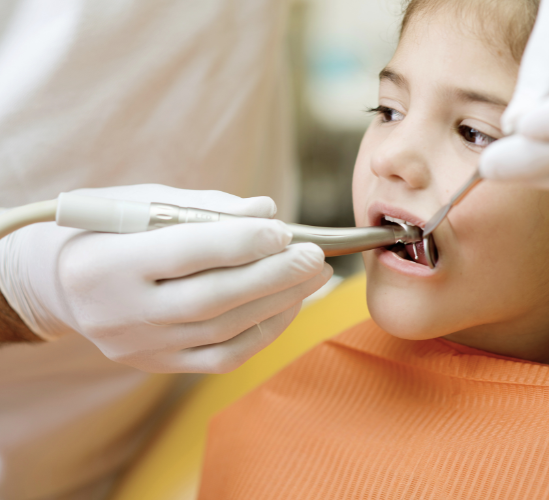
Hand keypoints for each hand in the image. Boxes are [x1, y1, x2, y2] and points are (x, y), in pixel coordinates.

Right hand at [0, 184, 331, 372]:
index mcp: (106, 262)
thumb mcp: (141, 204)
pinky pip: (223, 358)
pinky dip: (264, 332)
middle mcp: (120, 312)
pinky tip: (288, 304)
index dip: (240, 242)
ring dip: (278, 302)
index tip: (283, 231)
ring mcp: (140, 346)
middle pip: (211, 299)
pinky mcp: (159, 365)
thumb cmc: (108, 232)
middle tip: (314, 257)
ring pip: (223, 331)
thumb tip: (267, 211)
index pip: (185, 252)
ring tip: (313, 276)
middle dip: (272, 276)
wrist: (62, 286)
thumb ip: (203, 208)